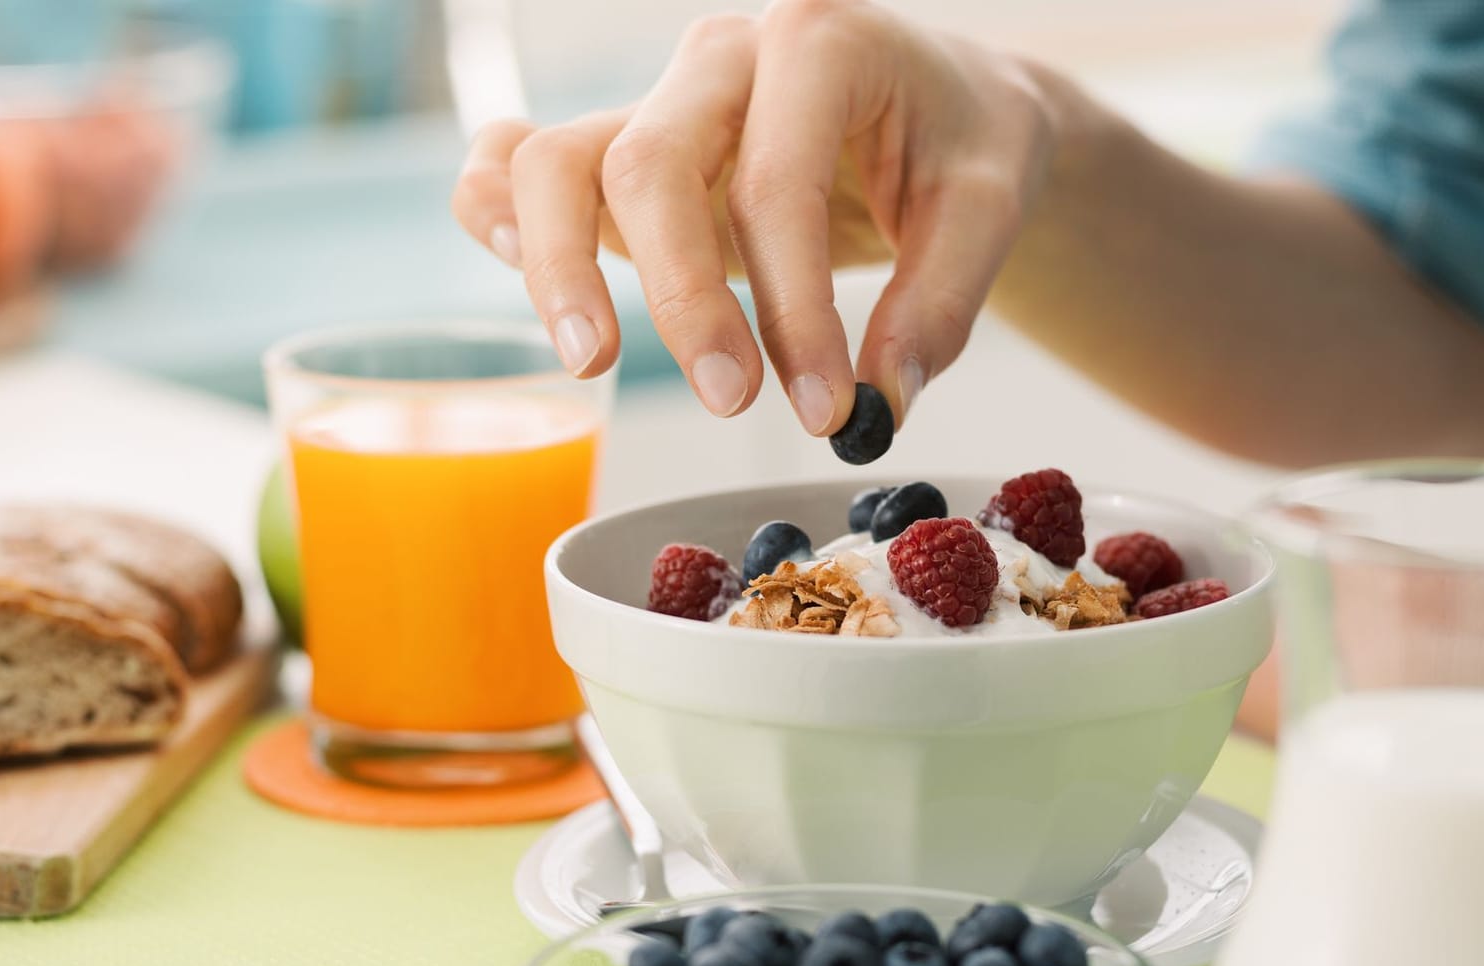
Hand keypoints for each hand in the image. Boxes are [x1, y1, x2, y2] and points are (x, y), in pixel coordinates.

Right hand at [450, 0, 1054, 434]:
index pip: (776, 184)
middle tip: (732, 402)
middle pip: (650, 165)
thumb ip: (941, 306)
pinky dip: (494, 208)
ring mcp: (660, 98)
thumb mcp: (989, 210)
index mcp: (818, 40)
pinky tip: (506, 261)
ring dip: (559, 266)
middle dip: (682, 298)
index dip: (793, 309)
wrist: (948, 104)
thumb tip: (881, 401)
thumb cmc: (964, 144)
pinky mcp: (625, 148)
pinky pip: (521, 158)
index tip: (827, 408)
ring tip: (593, 363)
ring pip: (557, 160)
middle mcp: (721, 56)